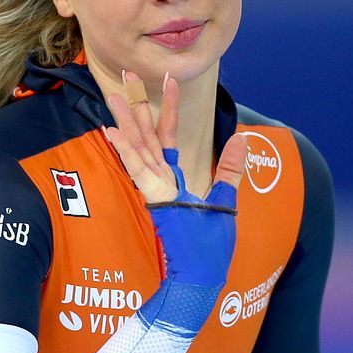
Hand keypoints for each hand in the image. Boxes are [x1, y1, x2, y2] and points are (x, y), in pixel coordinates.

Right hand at [104, 71, 247, 285]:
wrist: (200, 277)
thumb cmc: (208, 247)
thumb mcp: (224, 201)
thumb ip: (229, 169)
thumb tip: (241, 139)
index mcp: (172, 179)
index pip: (166, 136)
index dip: (167, 107)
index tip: (169, 79)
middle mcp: (160, 181)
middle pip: (146, 135)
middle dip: (136, 105)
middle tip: (126, 75)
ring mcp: (155, 190)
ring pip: (137, 147)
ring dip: (125, 120)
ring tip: (113, 94)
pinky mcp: (155, 201)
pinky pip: (138, 171)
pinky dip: (125, 151)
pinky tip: (112, 132)